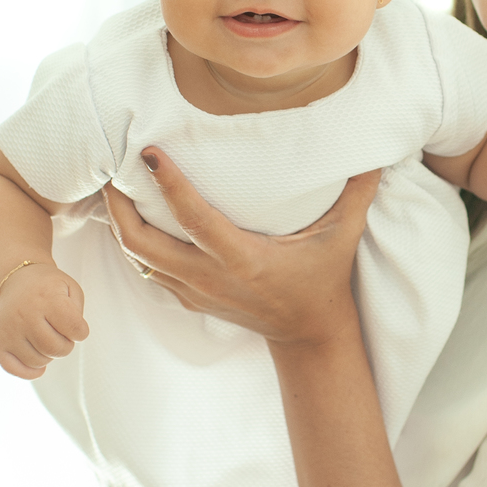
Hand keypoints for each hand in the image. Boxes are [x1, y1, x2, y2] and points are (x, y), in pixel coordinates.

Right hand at [0, 262, 88, 379]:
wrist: (12, 280)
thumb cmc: (46, 288)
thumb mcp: (70, 288)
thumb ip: (78, 312)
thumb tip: (72, 337)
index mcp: (46, 298)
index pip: (75, 329)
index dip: (81, 331)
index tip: (76, 326)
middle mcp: (24, 314)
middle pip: (56, 349)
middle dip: (66, 346)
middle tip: (60, 334)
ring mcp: (8, 330)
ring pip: (38, 361)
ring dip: (48, 355)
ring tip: (44, 337)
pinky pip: (15, 369)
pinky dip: (30, 371)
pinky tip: (37, 361)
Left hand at [102, 151, 381, 346]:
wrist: (307, 335)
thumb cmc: (323, 280)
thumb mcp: (342, 238)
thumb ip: (357, 193)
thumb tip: (375, 152)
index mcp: (243, 259)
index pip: (194, 220)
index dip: (170, 186)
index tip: (150, 153)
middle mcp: (211, 277)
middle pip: (144, 244)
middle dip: (120, 208)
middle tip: (111, 169)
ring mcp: (196, 291)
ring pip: (138, 259)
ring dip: (120, 225)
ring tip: (112, 189)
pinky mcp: (189, 298)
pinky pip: (148, 270)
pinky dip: (133, 244)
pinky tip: (130, 219)